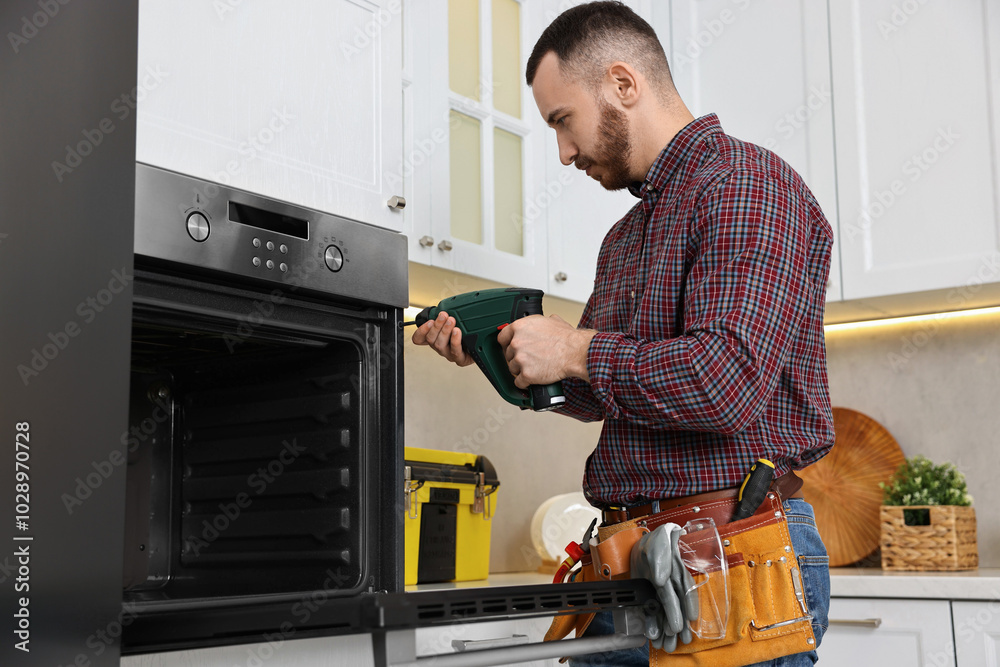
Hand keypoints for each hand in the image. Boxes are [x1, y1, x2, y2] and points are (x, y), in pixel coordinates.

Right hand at [410, 311, 474, 366]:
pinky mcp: (460, 359)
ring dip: (445, 331)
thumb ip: (447, 315)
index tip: (428, 321)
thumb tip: (445, 306)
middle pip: (431, 339)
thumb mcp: (455, 320)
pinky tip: (457, 332)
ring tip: (451, 321)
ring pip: (440, 345)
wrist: (482, 345)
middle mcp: (440, 347)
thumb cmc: (467, 332)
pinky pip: (455, 351)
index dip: (420, 331)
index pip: (419, 338)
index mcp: (436, 338)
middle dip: (436, 326)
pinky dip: (455, 340)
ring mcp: (449, 354)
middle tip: (443, 315)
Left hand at [496, 314, 594, 388]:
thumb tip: (539, 324)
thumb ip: (537, 323)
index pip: (502, 337)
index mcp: (519, 327)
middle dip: (517, 358)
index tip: (511, 348)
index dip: (507, 344)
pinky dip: (525, 383)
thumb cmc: (567, 338)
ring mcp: (520, 359)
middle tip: (530, 359)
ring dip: (521, 370)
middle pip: (508, 354)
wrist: (576, 352)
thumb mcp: (551, 320)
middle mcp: (516, 342)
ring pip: (512, 369)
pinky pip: (519, 382)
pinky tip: (533, 379)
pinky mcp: (526, 374)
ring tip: (535, 368)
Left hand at [630, 524, 698, 651]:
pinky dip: (653, 623)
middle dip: (677, 625)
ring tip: (666, 645)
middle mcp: (672, 583)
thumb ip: (660, 559)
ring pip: (666, 612)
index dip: (688, 604)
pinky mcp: (651, 594)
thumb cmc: (657, 541)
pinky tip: (652, 635)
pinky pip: (653, 610)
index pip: (685, 589)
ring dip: (666, 629)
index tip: (689, 618)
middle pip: (676, 606)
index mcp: (677, 570)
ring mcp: (663, 591)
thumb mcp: (659, 542)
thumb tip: (661, 579)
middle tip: (677, 641)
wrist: (644, 541)